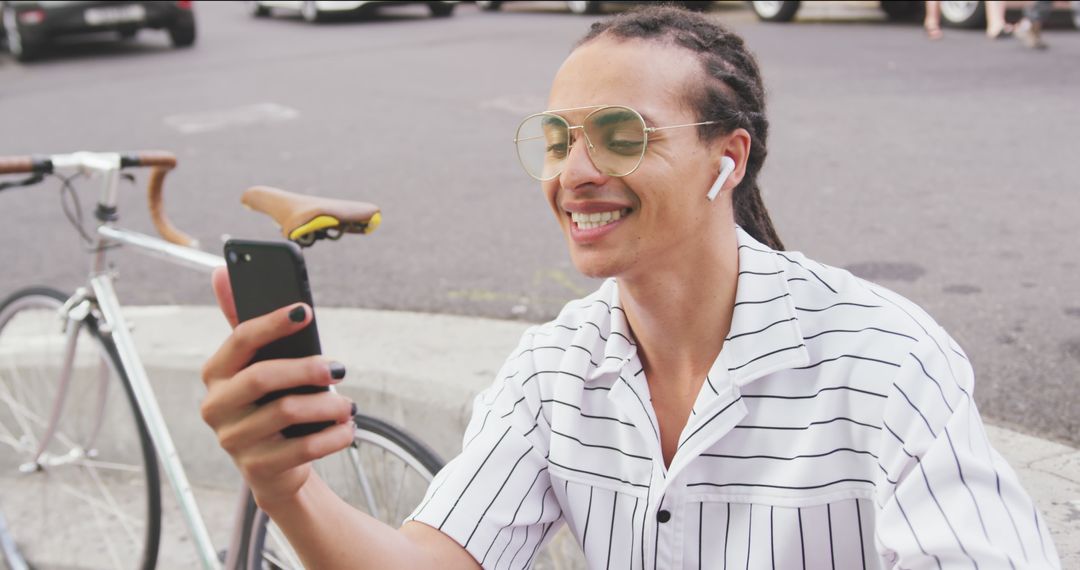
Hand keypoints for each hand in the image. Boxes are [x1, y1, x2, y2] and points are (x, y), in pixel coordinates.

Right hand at [201, 267, 354, 510]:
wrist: (274, 468)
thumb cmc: (269, 403)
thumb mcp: (257, 364)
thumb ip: (245, 322)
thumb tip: (221, 271)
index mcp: (214, 374)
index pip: (240, 340)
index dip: (273, 322)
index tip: (306, 311)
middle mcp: (216, 407)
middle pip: (262, 377)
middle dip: (305, 369)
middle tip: (339, 368)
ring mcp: (233, 441)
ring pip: (286, 413)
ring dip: (327, 406)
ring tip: (349, 405)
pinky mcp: (257, 469)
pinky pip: (302, 449)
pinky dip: (332, 436)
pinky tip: (347, 428)